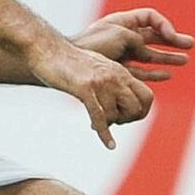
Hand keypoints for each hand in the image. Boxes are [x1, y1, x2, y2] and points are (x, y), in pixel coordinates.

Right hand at [29, 34, 155, 148]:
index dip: (141, 112)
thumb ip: (112, 80)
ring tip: (95, 125)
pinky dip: (105, 134)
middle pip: (136, 108)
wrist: (46, 49)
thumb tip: (119, 97)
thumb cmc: (68, 61)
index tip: (125, 117)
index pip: (148, 96)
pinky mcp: (84, 89)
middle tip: (112, 121)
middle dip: (126, 120)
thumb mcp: (98, 67)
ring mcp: (101, 83)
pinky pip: (100, 117)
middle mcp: (115, 77)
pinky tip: (109, 145)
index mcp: (121, 72)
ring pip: (116, 115)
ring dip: (109, 125)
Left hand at [72, 8, 194, 84]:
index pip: (150, 17)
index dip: (164, 25)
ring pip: (151, 55)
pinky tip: (167, 75)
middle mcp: (125, 36)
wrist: (70, 62)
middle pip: (154, 36)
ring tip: (186, 61)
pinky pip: (141, 72)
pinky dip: (154, 74)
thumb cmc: (93, 44)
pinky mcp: (119, 71)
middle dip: (173, 40)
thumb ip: (139, 40)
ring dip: (168, 58)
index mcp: (123, 22)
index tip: (170, 36)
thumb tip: (145, 52)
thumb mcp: (120, 35)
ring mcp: (122, 54)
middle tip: (190, 44)